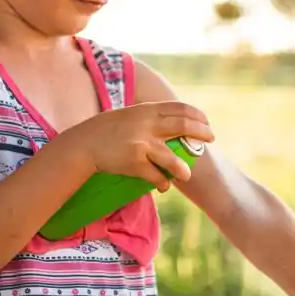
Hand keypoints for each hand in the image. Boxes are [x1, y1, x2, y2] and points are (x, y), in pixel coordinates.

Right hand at [72, 101, 214, 191]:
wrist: (84, 144)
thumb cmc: (107, 130)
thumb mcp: (130, 115)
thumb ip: (150, 117)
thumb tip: (175, 122)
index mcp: (147, 111)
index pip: (180, 108)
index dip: (198, 116)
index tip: (207, 123)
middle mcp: (147, 125)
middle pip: (184, 126)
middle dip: (202, 133)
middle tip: (210, 139)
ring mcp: (142, 144)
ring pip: (172, 159)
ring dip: (182, 169)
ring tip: (186, 175)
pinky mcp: (135, 163)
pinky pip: (156, 176)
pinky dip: (163, 183)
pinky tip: (164, 187)